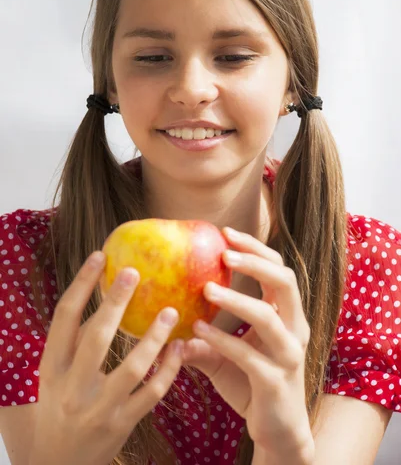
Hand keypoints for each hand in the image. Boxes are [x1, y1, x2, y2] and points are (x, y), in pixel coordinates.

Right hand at [30, 252, 183, 464]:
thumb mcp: (55, 374)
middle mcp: (72, 387)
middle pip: (96, 338)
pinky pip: (152, 393)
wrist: (56, 463)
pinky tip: (181, 347)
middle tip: (135, 272)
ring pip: (132, 368)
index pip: (64, 317)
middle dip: (115, 302)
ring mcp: (98, 409)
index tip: (101, 256)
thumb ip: (76, 341)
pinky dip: (169, 369)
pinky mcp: (122, 425)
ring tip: (171, 311)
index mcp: (51, 367)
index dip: (82, 284)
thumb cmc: (59, 406)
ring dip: (154, 338)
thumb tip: (106, 298)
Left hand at [182, 228, 312, 457]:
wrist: (277, 430)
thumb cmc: (251, 384)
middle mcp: (295, 329)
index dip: (255, 248)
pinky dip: (223, 341)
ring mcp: (289, 355)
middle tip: (223, 255)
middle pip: (284, 281)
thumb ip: (203, 337)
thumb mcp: (225, 356)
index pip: (278, 269)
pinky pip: (250, 356)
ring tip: (205, 289)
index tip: (225, 234)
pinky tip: (198, 332)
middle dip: (254, 262)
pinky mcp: (276, 381)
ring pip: (269, 316)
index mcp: (287, 315)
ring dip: (236, 300)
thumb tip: (165, 320)